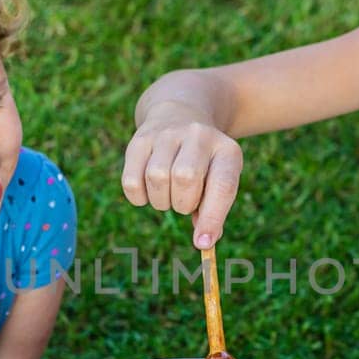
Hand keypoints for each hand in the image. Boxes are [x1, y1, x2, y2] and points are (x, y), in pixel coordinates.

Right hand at [121, 113, 242, 248]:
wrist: (180, 115)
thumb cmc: (204, 164)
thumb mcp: (218, 180)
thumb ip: (213, 211)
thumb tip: (204, 242)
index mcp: (227, 151)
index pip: (222, 186)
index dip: (212, 218)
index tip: (203, 243)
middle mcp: (198, 135)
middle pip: (185, 179)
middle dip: (182, 203)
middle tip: (183, 202)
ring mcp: (167, 134)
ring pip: (156, 177)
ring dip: (161, 200)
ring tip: (168, 194)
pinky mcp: (139, 139)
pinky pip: (131, 180)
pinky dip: (138, 197)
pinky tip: (148, 191)